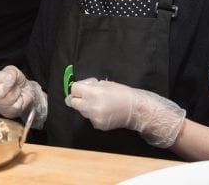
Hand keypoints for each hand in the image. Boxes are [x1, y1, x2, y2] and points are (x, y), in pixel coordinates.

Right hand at [0, 65, 47, 128]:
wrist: (27, 91)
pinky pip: (16, 106)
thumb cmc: (16, 81)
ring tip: (16, 91)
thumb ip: (10, 72)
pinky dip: (20, 100)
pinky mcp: (8, 113)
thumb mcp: (13, 71)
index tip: (9, 76)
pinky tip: (18, 99)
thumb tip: (9, 78)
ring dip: (17, 92)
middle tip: (13, 84)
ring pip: (9, 98)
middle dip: (10, 86)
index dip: (2, 78)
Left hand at [66, 78, 185, 147]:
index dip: (78, 87)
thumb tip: (81, 88)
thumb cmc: (122, 93)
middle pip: (73, 102)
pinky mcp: (98, 125)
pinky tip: (103, 112)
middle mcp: (91, 107)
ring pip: (82, 111)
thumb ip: (91, 86)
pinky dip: (93, 114)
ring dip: (86, 107)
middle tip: (86, 96)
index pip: (74, 89)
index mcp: (93, 94)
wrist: (135, 110)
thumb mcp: (106, 84)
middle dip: (77, 98)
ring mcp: (94, 118)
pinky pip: (90, 118)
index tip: (82, 88)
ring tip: (98, 104)